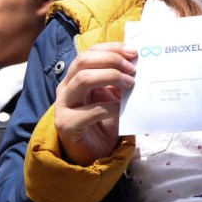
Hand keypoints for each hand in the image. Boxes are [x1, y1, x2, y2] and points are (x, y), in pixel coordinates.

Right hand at [54, 42, 136, 165]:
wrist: (93, 153)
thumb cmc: (103, 121)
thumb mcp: (113, 95)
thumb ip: (119, 80)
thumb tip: (138, 64)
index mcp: (75, 76)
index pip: (89, 52)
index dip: (111, 48)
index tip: (133, 51)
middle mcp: (65, 87)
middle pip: (83, 61)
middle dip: (110, 60)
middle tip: (132, 69)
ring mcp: (63, 105)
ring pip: (82, 79)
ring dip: (110, 77)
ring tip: (129, 83)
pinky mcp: (67, 124)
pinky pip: (90, 111)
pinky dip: (111, 106)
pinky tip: (123, 107)